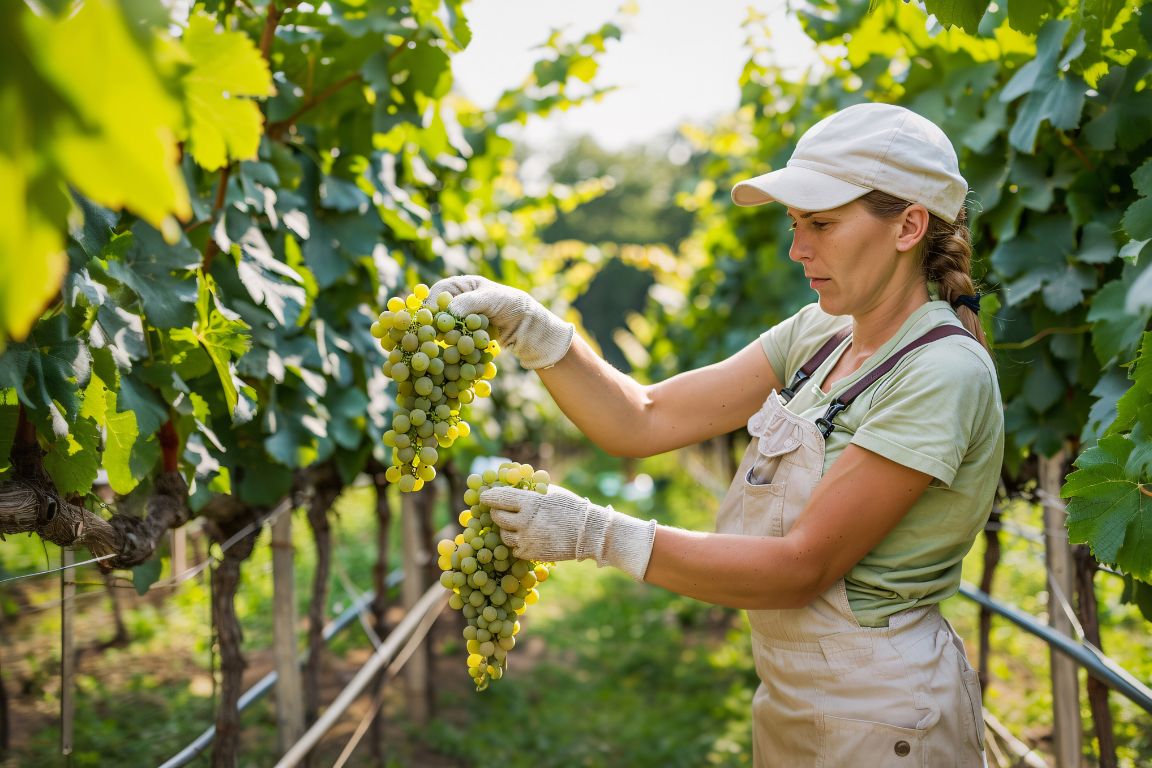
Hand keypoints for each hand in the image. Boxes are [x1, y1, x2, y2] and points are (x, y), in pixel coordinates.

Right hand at [427, 275, 573, 369]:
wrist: (529, 327)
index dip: (432, 304)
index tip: (431, 319)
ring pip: (445, 330)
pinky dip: (457, 347)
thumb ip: (469, 302)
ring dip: (447, 338)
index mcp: (462, 286)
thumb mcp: (491, 299)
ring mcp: (462, 321)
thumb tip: (449, 311)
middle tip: (438, 336)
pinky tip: (460, 353)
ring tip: (452, 345)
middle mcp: (459, 302)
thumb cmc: (512, 305)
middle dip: (437, 325)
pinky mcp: (466, 336)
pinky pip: (455, 341)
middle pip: (438, 313)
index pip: (439, 291)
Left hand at [482, 484, 656, 581]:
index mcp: (529, 502)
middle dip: (496, 512)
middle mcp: (524, 521)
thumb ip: (530, 489)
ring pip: (503, 535)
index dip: (488, 496)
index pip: (498, 498)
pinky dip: (517, 543)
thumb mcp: (551, 491)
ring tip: (515, 525)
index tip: (484, 496)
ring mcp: (526, 540)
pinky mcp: (531, 554)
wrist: (588, 532)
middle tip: (499, 510)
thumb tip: (510, 482)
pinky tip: (525, 537)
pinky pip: (514, 549)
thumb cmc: (571, 507)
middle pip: (497, 517)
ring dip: (506, 529)